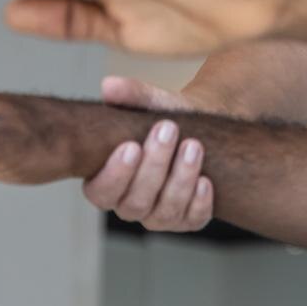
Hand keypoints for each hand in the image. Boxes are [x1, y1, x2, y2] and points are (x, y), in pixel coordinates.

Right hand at [83, 77, 214, 230]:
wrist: (204, 127)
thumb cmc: (167, 119)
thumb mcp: (152, 104)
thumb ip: (131, 95)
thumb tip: (109, 85)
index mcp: (107, 181)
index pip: (100, 191)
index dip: (114, 174)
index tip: (131, 145)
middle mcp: (129, 204)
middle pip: (134, 203)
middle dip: (153, 167)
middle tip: (168, 130)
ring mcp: (159, 215)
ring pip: (164, 213)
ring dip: (179, 180)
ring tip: (193, 146)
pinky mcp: (188, 219)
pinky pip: (192, 220)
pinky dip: (199, 202)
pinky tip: (206, 180)